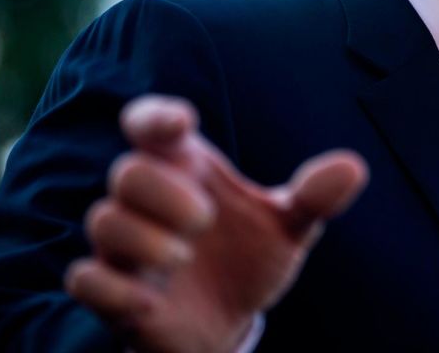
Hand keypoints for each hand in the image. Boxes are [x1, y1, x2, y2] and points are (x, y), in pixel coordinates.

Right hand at [65, 95, 367, 352]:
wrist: (231, 322)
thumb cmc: (250, 256)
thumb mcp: (290, 226)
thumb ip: (315, 196)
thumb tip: (353, 167)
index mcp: (185, 169)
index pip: (149, 125)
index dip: (156, 116)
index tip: (183, 123)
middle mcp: (148, 203)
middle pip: (127, 172)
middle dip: (164, 193)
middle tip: (204, 218)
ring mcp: (127, 249)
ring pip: (103, 220)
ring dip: (144, 239)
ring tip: (184, 257)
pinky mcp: (115, 294)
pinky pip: (85, 279)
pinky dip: (113, 287)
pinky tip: (151, 300)